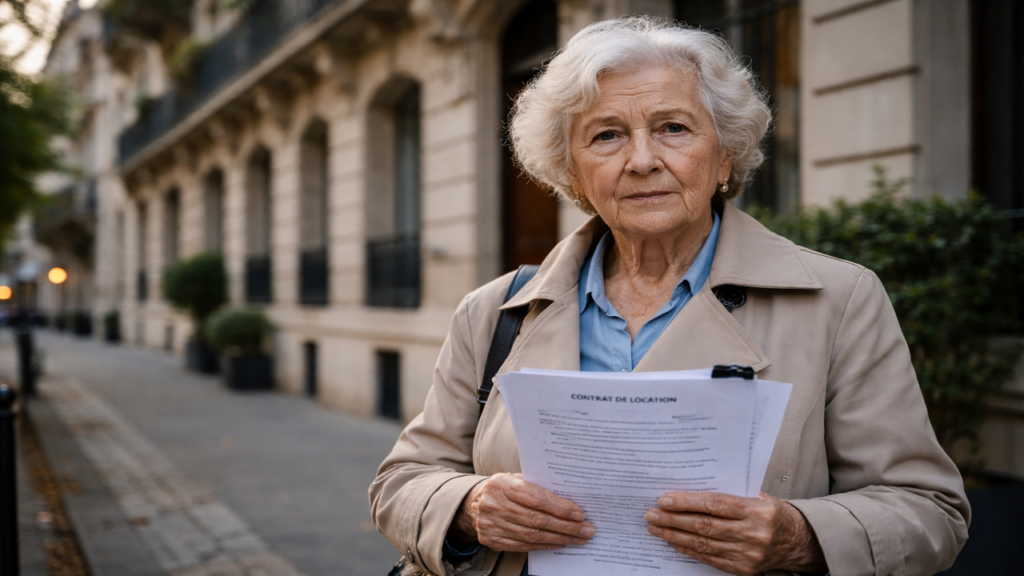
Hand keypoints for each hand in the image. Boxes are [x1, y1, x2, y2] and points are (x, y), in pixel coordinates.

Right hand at [447, 473, 595, 551]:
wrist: (474, 504)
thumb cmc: (504, 488)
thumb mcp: (515, 478)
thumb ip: (537, 485)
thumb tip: (570, 496)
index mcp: (503, 485)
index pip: (536, 498)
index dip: (560, 508)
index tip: (579, 513)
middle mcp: (495, 505)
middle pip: (537, 520)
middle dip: (566, 527)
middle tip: (586, 529)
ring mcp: (492, 525)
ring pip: (533, 536)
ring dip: (560, 538)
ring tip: (579, 538)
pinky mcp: (493, 540)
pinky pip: (524, 546)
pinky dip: (545, 545)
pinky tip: (560, 543)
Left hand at [644, 491, 826, 575]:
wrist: (797, 541)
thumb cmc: (772, 512)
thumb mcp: (757, 494)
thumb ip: (729, 491)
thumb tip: (689, 484)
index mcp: (757, 510)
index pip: (715, 504)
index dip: (687, 502)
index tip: (665, 499)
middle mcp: (753, 534)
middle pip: (704, 526)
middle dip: (673, 519)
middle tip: (651, 513)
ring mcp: (748, 554)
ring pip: (703, 544)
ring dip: (674, 535)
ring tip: (655, 527)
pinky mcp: (743, 569)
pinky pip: (709, 559)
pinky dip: (687, 549)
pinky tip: (673, 541)